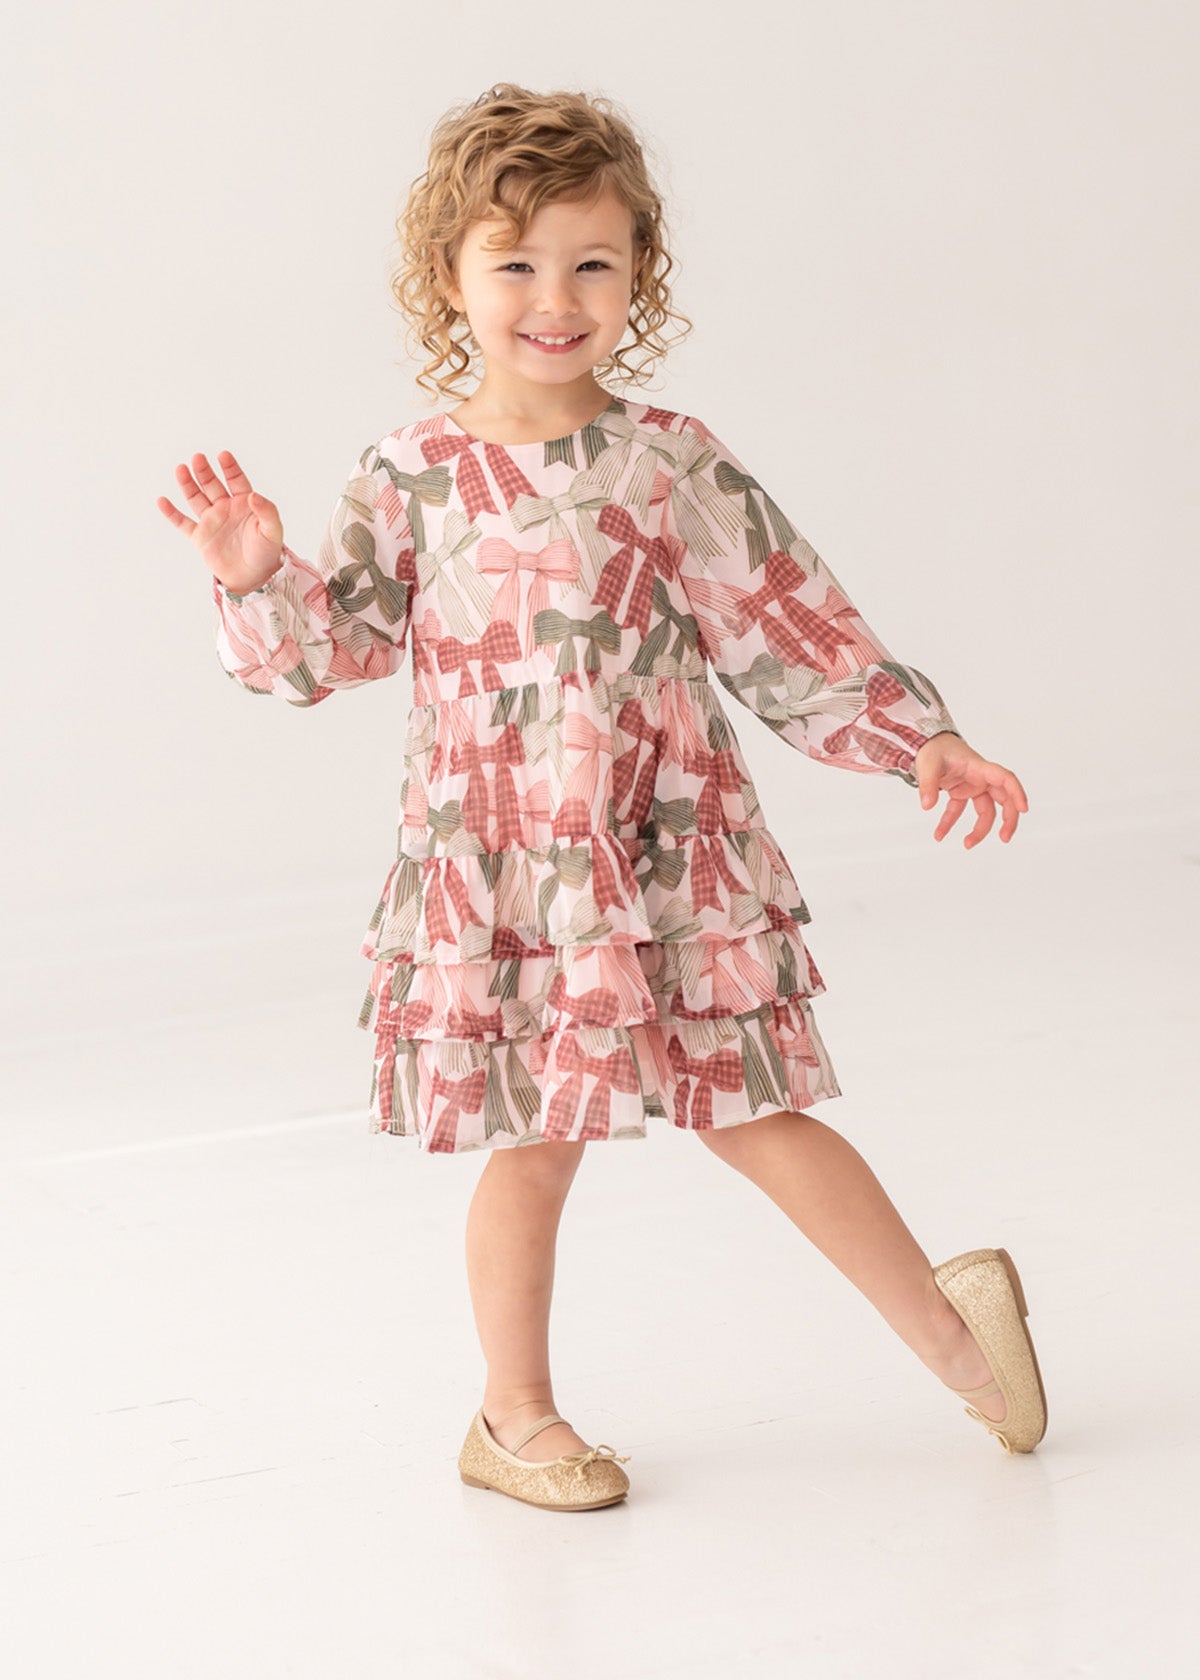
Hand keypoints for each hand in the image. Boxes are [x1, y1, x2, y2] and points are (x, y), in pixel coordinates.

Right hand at [156, 449, 283, 594]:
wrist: (254, 578)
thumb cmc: (266, 553)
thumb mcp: (273, 530)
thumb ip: (267, 511)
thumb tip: (253, 495)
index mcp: (244, 503)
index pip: (236, 480)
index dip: (229, 468)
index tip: (223, 455)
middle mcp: (225, 508)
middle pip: (212, 485)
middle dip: (205, 472)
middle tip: (198, 458)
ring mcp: (211, 521)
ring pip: (196, 498)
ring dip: (188, 484)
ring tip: (181, 469)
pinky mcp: (200, 537)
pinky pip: (183, 523)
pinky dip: (171, 513)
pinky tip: (162, 500)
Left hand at [913, 733, 1027, 847]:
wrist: (926, 742)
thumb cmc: (933, 748)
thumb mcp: (928, 764)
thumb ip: (928, 784)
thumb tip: (927, 805)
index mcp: (979, 767)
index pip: (1005, 778)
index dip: (1017, 793)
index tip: (1023, 809)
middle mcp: (980, 778)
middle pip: (1003, 799)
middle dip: (1007, 819)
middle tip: (1004, 838)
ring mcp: (972, 786)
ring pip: (985, 811)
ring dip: (979, 829)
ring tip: (967, 844)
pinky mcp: (961, 792)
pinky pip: (960, 812)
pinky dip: (950, 823)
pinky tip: (939, 834)